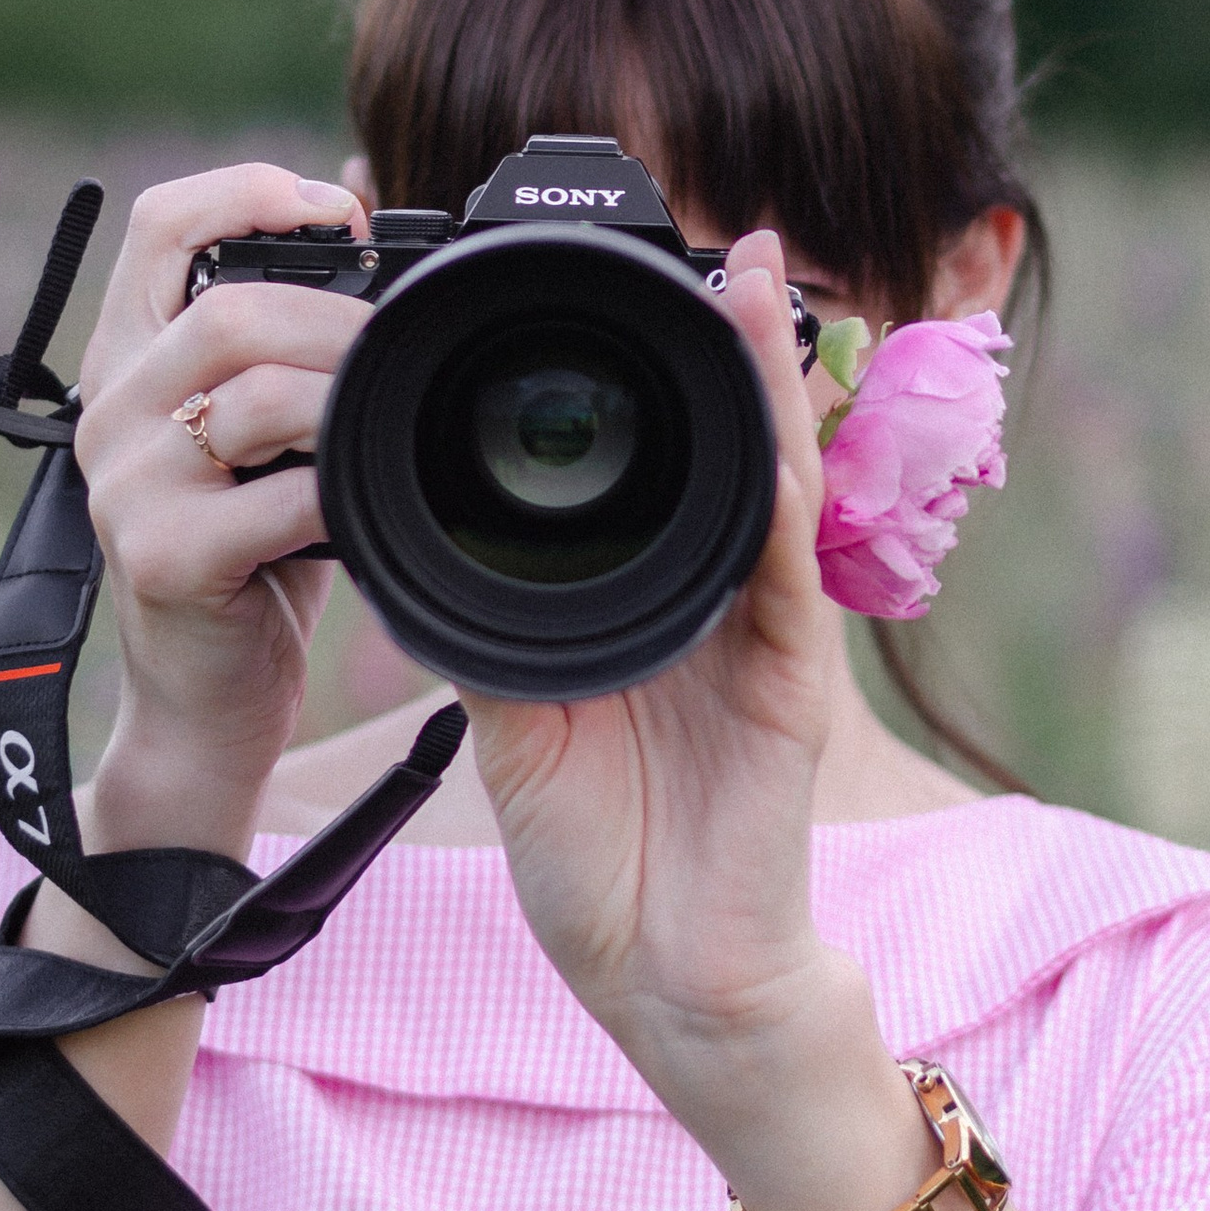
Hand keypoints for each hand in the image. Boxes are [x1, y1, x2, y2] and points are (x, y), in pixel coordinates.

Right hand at [65, 164, 373, 861]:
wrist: (205, 700)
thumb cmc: (251, 554)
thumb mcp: (265, 432)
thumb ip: (288, 341)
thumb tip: (366, 210)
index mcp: (131, 359)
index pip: (158, 223)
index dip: (246, 192)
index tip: (336, 212)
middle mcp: (112, 409)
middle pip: (227, 305)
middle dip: (338, 317)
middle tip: (403, 348)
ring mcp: (129, 485)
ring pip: (250, 391)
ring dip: (348, 397)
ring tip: (395, 421)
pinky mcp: (164, 557)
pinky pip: (279, 496)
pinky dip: (345, 492)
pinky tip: (373, 503)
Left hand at [463, 231, 927, 1210]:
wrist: (664, 981)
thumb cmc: (603, 857)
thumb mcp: (518, 717)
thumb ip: (486, 627)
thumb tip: (418, 544)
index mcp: (654, 599)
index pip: (656, 462)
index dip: (649, 372)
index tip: (613, 285)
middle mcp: (722, 599)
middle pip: (730, 444)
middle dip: (725, 335)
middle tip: (717, 229)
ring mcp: (765, 634)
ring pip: (771, 474)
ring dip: (767, 371)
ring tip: (756, 267)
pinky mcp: (791, 682)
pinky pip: (787, 563)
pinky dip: (785, 475)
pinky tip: (777, 410)